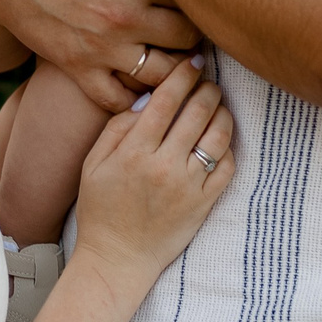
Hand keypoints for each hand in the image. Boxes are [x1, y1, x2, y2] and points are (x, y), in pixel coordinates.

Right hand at [0, 0, 198, 110]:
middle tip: (196, 32)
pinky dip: (135, 97)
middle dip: (195, 35)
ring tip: (178, 61)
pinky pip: (119, 99)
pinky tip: (142, 85)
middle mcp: (127, 14)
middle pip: (189, 39)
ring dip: (174, 71)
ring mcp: (103, 46)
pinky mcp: (78, 67)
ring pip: (163, 75)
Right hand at [69, 58, 233, 282]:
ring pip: (219, 134)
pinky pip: (227, 166)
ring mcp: (189, 186)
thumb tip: (147, 100)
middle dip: (207, 87)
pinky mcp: (205, 204)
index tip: (191, 62)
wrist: (118, 259)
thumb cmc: (101, 210)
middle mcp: (165, 166)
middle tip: (207, 80)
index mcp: (134, 152)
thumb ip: (117, 128)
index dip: (182, 74)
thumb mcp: (93, 165)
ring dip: (222, 112)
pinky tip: (220, 139)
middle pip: (198, 110)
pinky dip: (228, 146)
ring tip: (217, 105)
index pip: (166, 99)